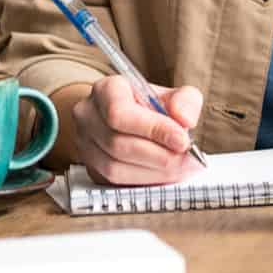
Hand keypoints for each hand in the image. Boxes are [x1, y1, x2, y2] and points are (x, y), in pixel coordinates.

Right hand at [72, 75, 202, 185]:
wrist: (130, 117)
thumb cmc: (151, 105)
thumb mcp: (173, 94)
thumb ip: (185, 101)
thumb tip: (185, 120)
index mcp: (106, 90)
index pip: (120, 113)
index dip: (153, 129)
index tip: (182, 140)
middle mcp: (88, 115)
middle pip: (117, 144)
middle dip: (159, 156)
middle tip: (188, 160)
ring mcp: (84, 144)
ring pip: (114, 168)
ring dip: (153, 172)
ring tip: (181, 168)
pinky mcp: (90, 168)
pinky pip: (115, 182)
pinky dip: (144, 181)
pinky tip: (166, 175)